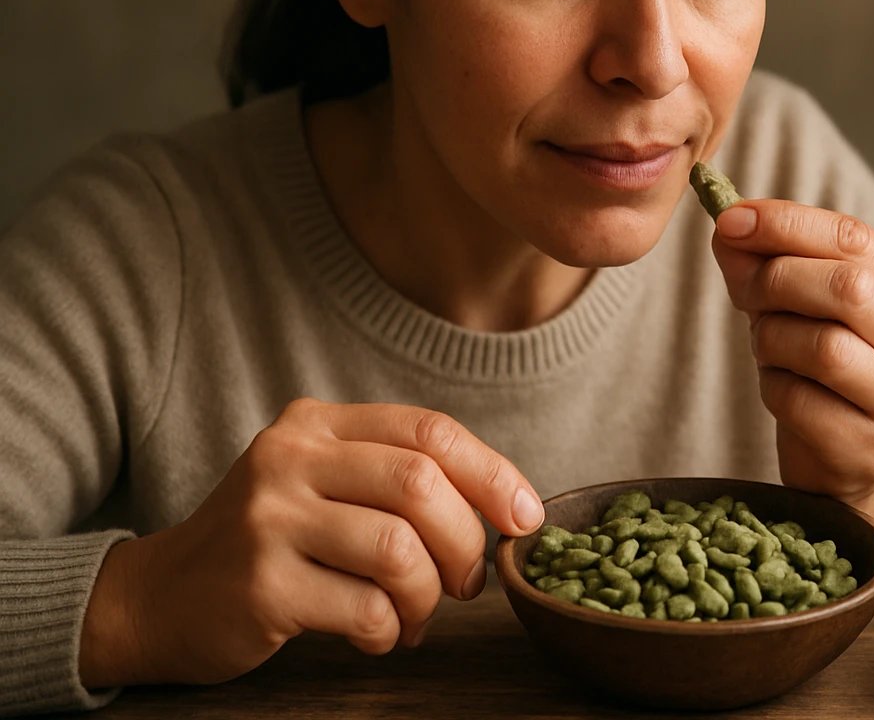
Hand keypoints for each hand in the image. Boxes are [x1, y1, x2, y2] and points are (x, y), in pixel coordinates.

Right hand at [78, 399, 543, 688]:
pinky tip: (376, 636)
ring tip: (415, 616)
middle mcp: (289, 459)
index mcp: (316, 425)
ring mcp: (270, 520)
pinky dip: (388, 630)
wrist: (159, 598)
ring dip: (428, 595)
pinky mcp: (260, 585)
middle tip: (466, 583)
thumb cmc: (268, 543)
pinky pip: (364, 607)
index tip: (525, 517)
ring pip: (399, 549)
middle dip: (465, 542)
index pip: (429, 431)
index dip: (492, 473)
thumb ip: (395, 477)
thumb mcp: (322, 484)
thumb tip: (505, 508)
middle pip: (420, 484)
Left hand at [712, 201, 873, 526]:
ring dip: (772, 340)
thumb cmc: (825, 369)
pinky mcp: (870, 447)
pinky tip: (781, 389)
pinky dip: (773, 387)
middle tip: (743, 292)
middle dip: (776, 280)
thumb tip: (729, 223)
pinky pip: (801, 400)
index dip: (787, 224)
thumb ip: (770, 261)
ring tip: (768, 349)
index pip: (855, 238)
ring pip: (824, 347)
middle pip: (846, 288)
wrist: (847, 461)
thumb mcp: (802, 305)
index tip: (730, 219)